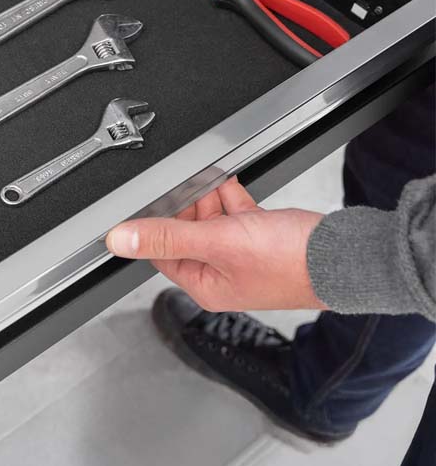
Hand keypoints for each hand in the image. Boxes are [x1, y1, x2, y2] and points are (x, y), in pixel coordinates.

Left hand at [106, 178, 326, 311]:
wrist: (343, 255)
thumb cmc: (290, 262)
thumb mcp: (217, 242)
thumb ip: (166, 237)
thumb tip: (120, 239)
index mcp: (205, 284)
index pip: (162, 253)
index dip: (155, 225)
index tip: (151, 201)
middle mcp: (222, 273)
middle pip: (186, 233)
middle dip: (185, 206)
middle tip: (185, 185)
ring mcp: (243, 256)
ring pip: (211, 220)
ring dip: (208, 198)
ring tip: (209, 181)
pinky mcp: (262, 238)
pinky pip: (235, 213)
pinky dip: (230, 197)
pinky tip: (230, 184)